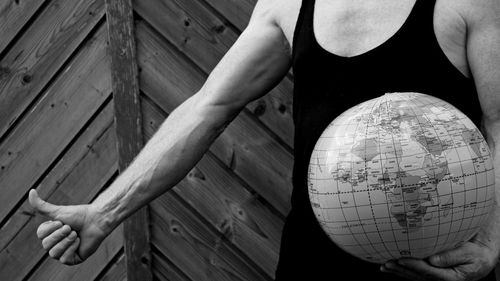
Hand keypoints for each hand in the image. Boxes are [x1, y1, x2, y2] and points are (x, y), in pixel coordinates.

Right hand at [29, 189, 108, 264]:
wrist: (96, 220)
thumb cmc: (79, 215)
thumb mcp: (58, 211)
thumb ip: (42, 205)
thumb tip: (31, 191)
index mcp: (50, 233)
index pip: (40, 235)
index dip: (51, 228)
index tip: (62, 221)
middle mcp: (55, 244)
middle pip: (46, 245)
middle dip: (60, 234)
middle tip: (71, 228)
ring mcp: (64, 252)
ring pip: (54, 254)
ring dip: (66, 241)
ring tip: (76, 234)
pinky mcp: (73, 259)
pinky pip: (64, 259)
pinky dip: (72, 248)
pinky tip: (79, 242)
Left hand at [380, 237, 497, 280]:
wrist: (480, 260)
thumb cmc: (475, 255)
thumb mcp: (468, 254)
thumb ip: (450, 256)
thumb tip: (433, 259)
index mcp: (450, 277)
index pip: (428, 271)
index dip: (413, 265)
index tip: (401, 259)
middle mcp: (441, 280)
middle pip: (417, 276)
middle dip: (401, 270)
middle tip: (388, 263)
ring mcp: (435, 279)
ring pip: (414, 277)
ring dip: (399, 272)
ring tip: (385, 266)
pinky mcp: (431, 276)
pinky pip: (415, 275)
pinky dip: (402, 271)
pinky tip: (391, 268)